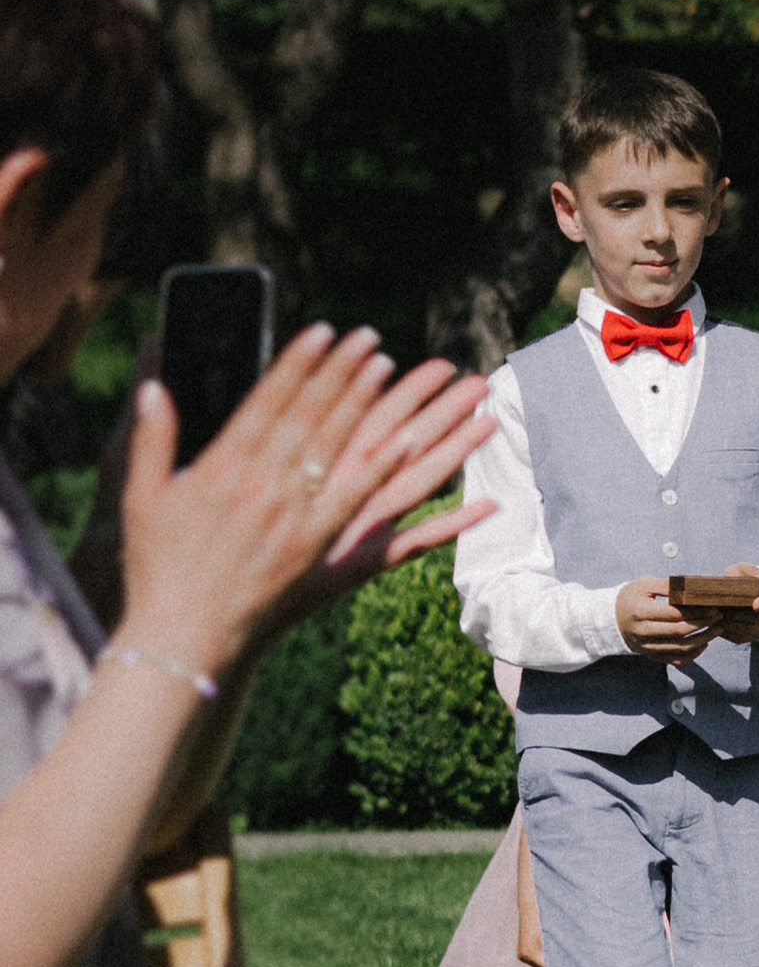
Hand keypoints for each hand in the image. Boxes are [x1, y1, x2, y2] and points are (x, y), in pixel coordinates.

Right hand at [117, 324, 493, 684]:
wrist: (182, 635)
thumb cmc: (157, 567)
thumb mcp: (142, 497)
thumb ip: (151, 439)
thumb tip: (154, 387)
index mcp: (220, 468)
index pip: (267, 401)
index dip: (299, 362)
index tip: (323, 330)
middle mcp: (261, 486)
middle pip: (310, 417)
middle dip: (342, 373)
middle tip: (371, 338)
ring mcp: (291, 518)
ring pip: (337, 450)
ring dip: (367, 407)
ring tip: (392, 371)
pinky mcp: (313, 549)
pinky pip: (355, 504)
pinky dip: (382, 471)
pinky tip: (408, 443)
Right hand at [616, 578, 714, 660]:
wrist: (612, 618)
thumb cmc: (631, 597)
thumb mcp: (644, 584)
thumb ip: (667, 586)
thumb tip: (692, 587)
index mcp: (641, 612)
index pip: (675, 614)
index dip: (696, 611)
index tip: (712, 606)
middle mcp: (643, 632)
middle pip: (680, 631)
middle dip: (703, 624)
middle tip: (719, 616)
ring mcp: (647, 647)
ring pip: (680, 648)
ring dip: (703, 639)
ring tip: (717, 630)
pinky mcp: (651, 655)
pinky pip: (675, 660)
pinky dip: (692, 654)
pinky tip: (704, 644)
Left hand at [705, 571, 758, 645]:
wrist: (749, 593)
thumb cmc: (744, 578)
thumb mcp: (740, 569)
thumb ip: (735, 572)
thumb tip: (731, 581)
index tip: (756, 605)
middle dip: (741, 615)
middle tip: (722, 610)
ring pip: (752, 629)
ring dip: (734, 624)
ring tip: (718, 617)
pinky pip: (745, 638)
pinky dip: (730, 633)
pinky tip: (719, 625)